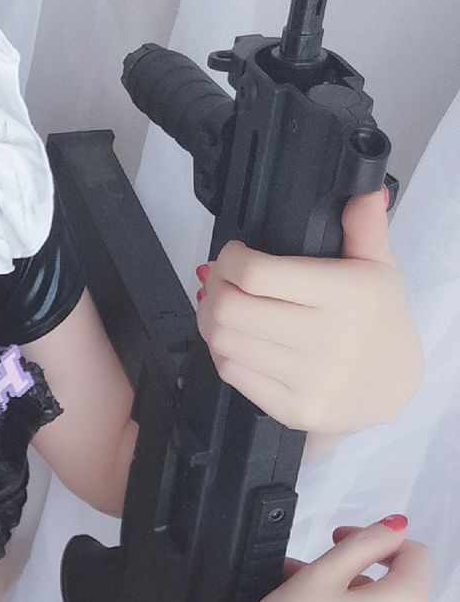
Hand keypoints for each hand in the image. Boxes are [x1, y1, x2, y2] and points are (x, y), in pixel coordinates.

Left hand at [196, 187, 421, 434]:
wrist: (391, 388)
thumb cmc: (378, 319)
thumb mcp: (378, 268)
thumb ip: (365, 227)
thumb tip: (367, 190)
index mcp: (346, 295)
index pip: (257, 274)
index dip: (231, 259)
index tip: (235, 253)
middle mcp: (327, 339)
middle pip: (230, 309)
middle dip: (214, 287)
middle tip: (219, 279)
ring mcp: (308, 379)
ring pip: (223, 341)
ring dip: (210, 318)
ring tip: (222, 305)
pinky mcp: (292, 410)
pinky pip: (231, 373)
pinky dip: (222, 350)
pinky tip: (235, 337)